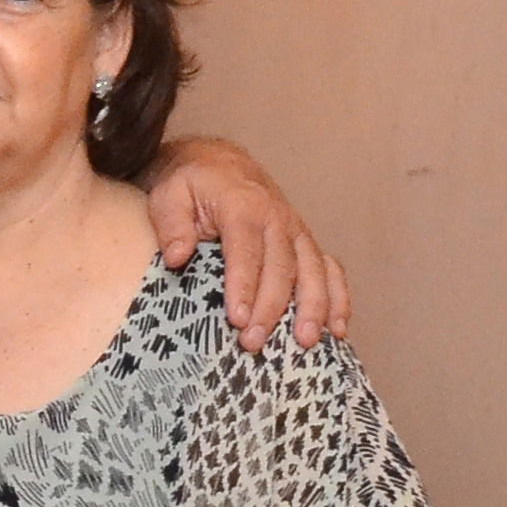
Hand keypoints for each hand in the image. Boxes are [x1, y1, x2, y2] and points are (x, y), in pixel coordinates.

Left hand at [145, 135, 349, 350]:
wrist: (218, 164)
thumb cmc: (191, 184)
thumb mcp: (169, 195)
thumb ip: (172, 225)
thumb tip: (178, 257)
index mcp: (243, 206)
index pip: (246, 251)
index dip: (244, 286)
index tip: (237, 319)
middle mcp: (277, 218)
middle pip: (281, 268)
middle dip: (271, 308)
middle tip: (254, 342)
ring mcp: (296, 231)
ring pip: (313, 270)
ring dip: (312, 308)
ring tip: (305, 342)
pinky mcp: (304, 242)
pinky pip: (328, 269)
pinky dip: (337, 298)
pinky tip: (336, 329)